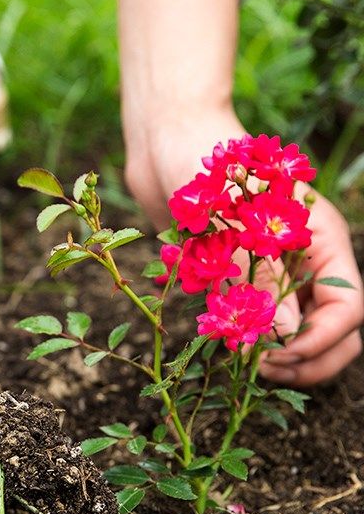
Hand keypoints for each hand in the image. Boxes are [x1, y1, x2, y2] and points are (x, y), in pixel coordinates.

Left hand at [124, 106, 363, 385]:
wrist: (167, 144)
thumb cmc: (205, 169)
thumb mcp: (235, 226)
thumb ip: (261, 282)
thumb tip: (281, 339)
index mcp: (321, 242)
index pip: (347, 307)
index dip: (320, 340)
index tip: (277, 356)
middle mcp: (304, 260)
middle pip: (334, 327)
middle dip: (308, 357)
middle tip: (261, 370)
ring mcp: (274, 270)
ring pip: (297, 329)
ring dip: (279, 353)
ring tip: (243, 360)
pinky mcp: (239, 276)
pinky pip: (258, 318)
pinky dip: (250, 338)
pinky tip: (225, 344)